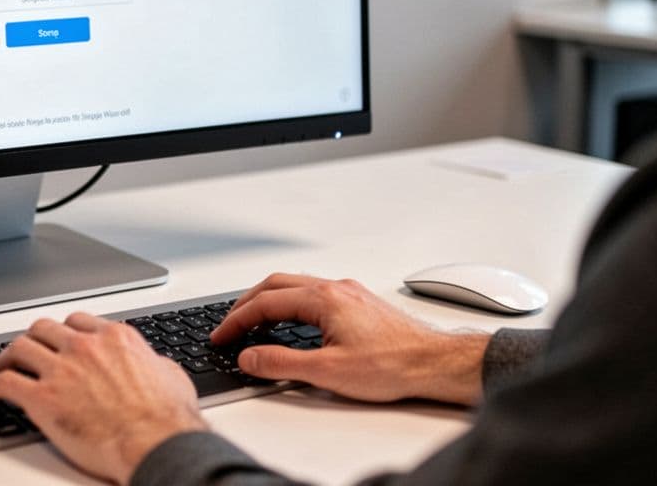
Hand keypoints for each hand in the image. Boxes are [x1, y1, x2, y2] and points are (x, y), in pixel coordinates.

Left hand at [0, 312, 207, 483]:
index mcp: (114, 338)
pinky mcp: (43, 398)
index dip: (63, 331)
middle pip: (44, 328)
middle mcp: (84, 347)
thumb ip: (153, 363)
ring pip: (20, 347)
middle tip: (26, 351)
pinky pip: (5, 383)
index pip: (77, 322)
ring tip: (2, 367)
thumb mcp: (171, 375)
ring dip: (8, 356)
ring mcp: (61, 370)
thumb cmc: (167, 417)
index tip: (58, 340)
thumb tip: (154, 364)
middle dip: (33, 339)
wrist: (155, 442)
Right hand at [210, 274, 489, 405]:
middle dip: (246, 303)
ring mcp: (348, 292)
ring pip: (295, 285)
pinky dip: (290, 302)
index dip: (237, 320)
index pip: (265, 303)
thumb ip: (281, 363)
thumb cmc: (393, 365)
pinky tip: (292, 319)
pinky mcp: (359, 302)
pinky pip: (313, 292)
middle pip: (276, 284)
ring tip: (253, 320)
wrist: (434, 363)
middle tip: (229, 324)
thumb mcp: (327, 371)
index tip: (222, 335)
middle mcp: (335, 288)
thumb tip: (249, 356)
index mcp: (323, 299)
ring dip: (268, 299)